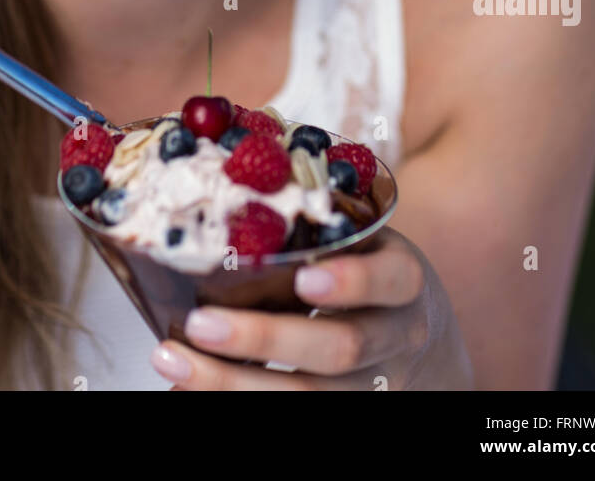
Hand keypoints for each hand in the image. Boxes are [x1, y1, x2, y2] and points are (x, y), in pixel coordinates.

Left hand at [149, 227, 473, 390]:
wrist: (421, 346)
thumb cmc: (370, 274)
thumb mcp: (365, 242)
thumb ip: (315, 223)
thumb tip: (213, 174)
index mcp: (401, 279)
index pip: (389, 280)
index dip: (351, 281)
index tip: (303, 278)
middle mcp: (395, 337)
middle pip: (339, 349)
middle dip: (265, 339)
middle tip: (200, 323)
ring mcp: (376, 386)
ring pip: (311, 399)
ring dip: (234, 384)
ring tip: (173, 362)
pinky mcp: (350, 414)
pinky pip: (297, 420)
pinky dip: (234, 406)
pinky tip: (189, 390)